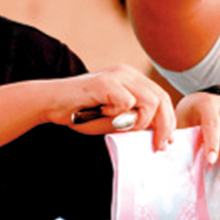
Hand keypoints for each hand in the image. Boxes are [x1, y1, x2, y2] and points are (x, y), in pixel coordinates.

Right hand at [56, 65, 175, 141]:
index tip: (167, 140)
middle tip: (159, 146)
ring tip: (120, 126)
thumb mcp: (114, 119)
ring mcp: (118, 75)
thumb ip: (135, 121)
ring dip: (139, 122)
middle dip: (164, 126)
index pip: (162, 98)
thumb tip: (160, 133)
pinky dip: (118, 115)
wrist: (50, 103)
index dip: (169, 120)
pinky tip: (102, 113)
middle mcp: (128, 73)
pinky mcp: (105, 82)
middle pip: (162, 98)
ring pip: (150, 101)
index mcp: (133, 80)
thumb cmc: (80, 113)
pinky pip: (127, 103)